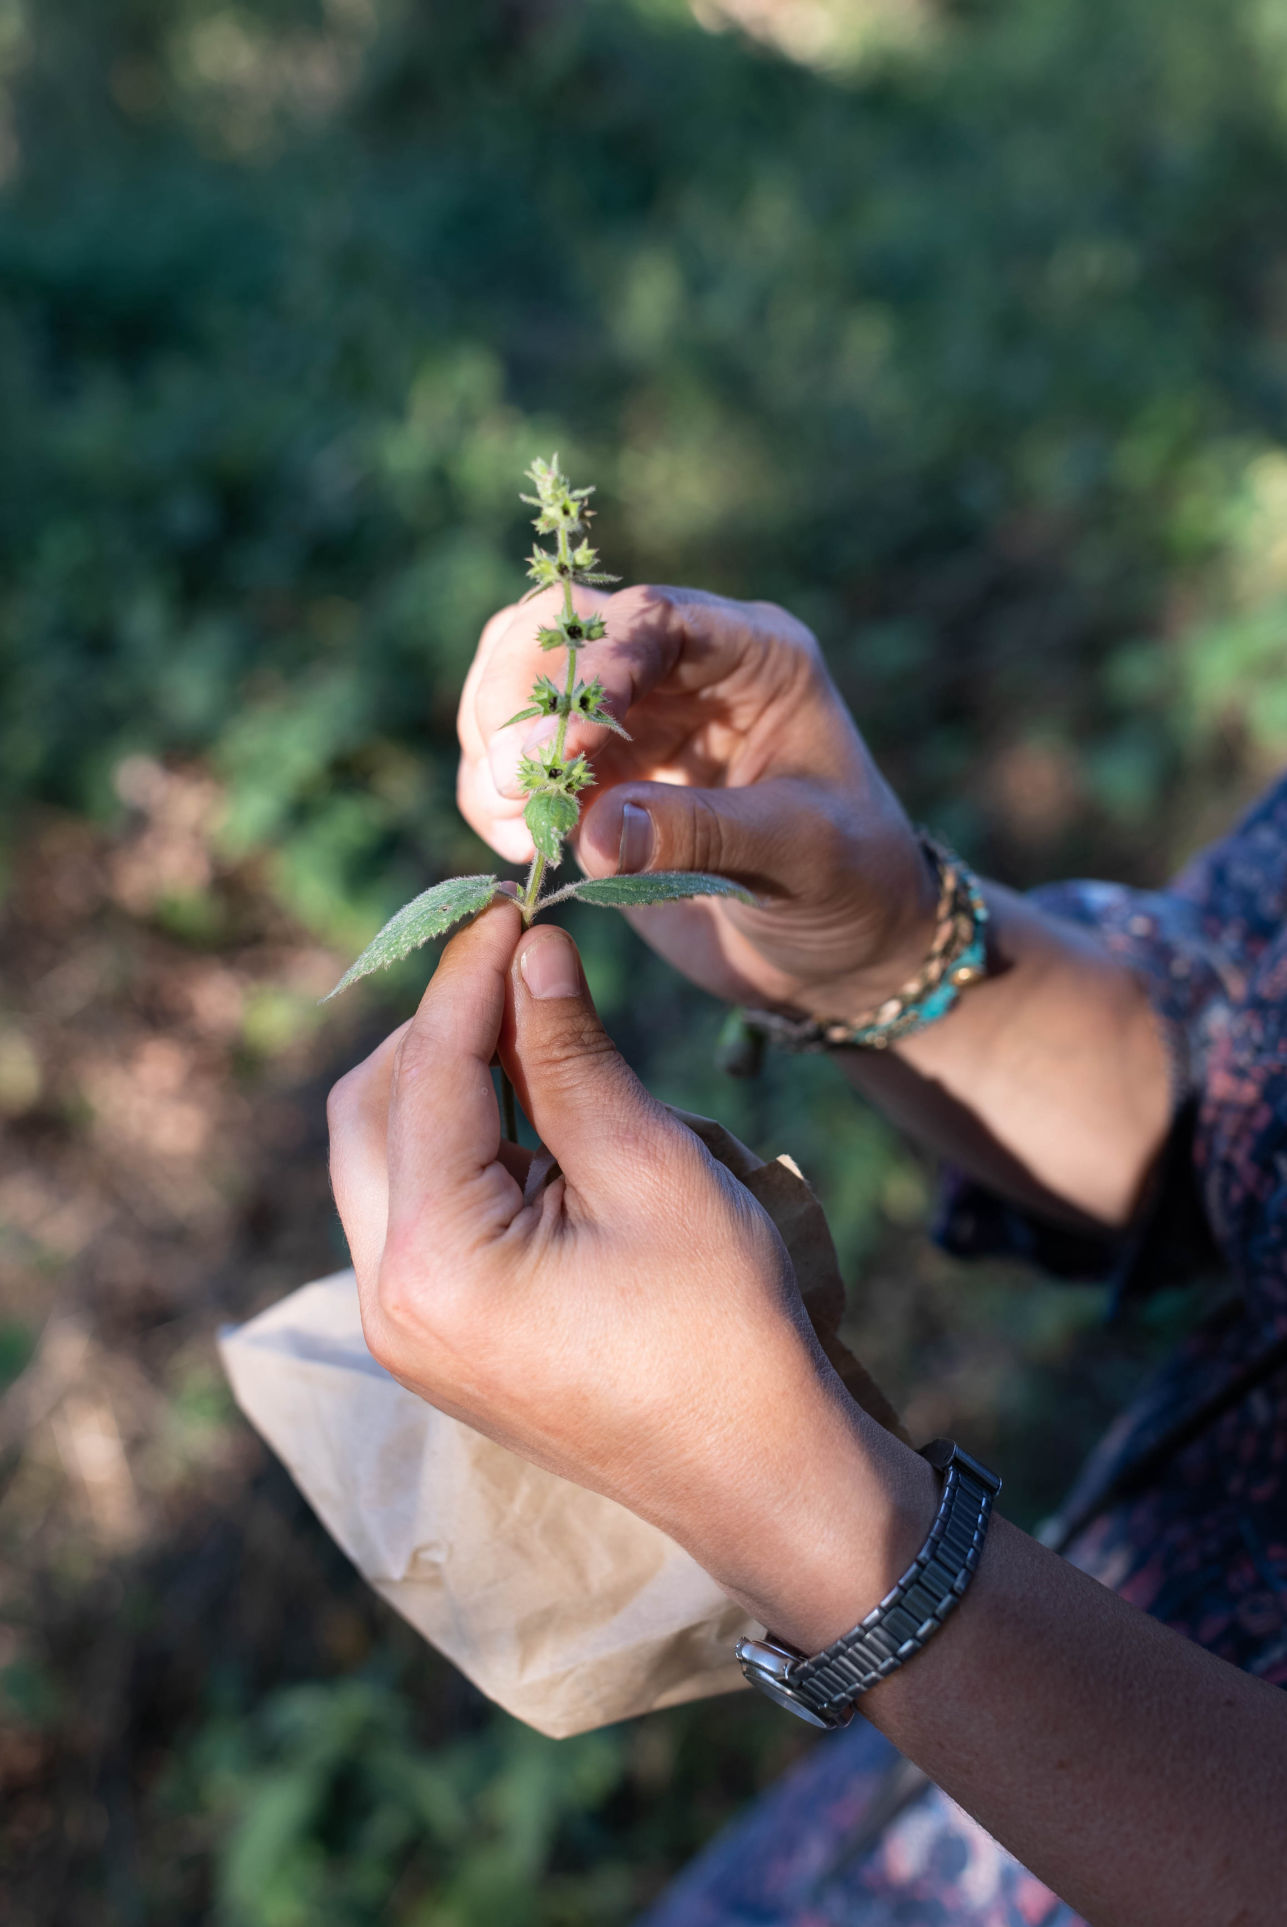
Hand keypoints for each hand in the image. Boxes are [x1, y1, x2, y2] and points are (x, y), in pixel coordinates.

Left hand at [326, 902, 927, 1644]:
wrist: (758, 1476)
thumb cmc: (726, 1328)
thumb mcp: (655, 1170)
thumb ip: (572, 1055)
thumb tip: (531, 950)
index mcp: (437, 1264)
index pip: (428, 1074)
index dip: (470, 977)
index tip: (513, 906)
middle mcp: (389, 1301)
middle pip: (369, 1113)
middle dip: (436, 1029)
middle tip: (517, 967)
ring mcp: (404, 1330)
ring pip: (378, 1159)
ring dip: (441, 1085)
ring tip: (532, 1036)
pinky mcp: (434, 1339)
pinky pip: (411, 1211)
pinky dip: (455, 1146)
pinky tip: (529, 1116)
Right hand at [457, 584, 938, 1017]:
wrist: (840, 947)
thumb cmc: (851, 886)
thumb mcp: (800, 854)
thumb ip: (703, 835)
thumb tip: (592, 831)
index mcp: (752, 655)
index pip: (653, 619)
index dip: (593, 667)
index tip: (558, 748)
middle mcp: (681, 668)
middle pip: (561, 632)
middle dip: (521, 702)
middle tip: (515, 787)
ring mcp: (629, 718)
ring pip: (519, 686)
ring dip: (496, 749)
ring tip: (516, 826)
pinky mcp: (592, 776)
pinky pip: (514, 760)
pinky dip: (493, 795)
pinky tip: (519, 846)